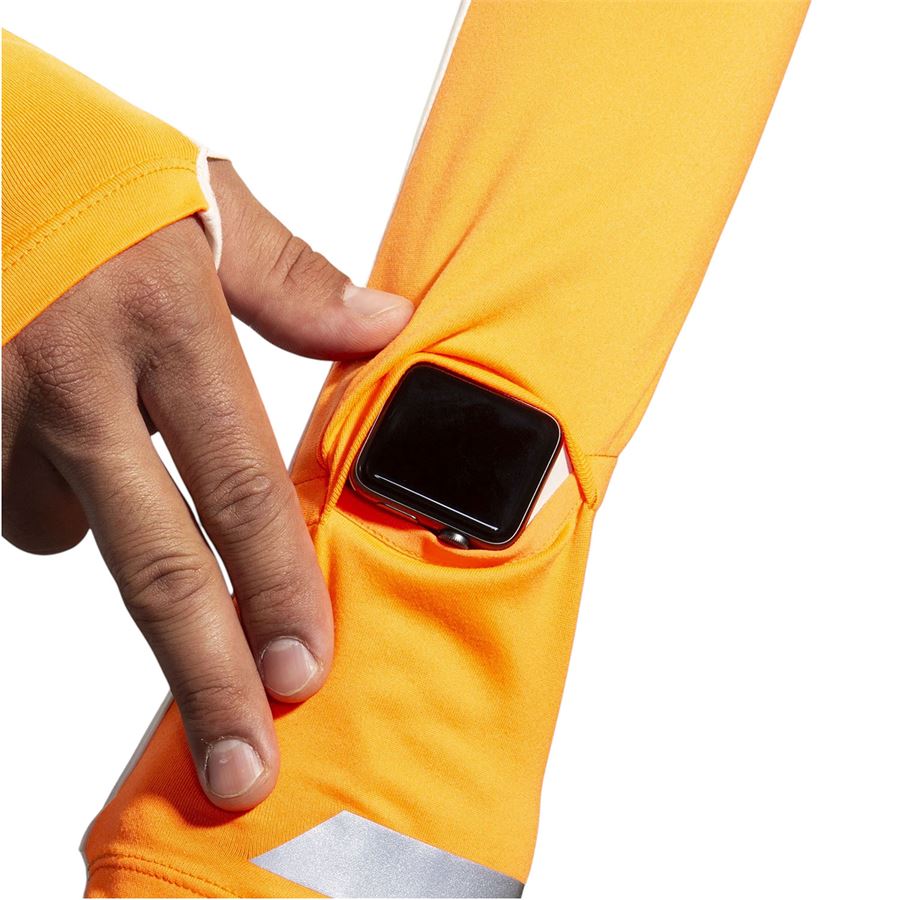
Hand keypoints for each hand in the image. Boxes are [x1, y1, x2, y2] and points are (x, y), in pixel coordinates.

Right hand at [2, 161, 412, 809]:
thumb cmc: (80, 164)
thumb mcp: (199, 200)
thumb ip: (294, 278)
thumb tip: (385, 323)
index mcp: (166, 323)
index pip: (240, 484)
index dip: (274, 586)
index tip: (303, 670)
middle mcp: (76, 382)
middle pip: (154, 562)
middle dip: (203, 676)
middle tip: (240, 764)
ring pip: (54, 530)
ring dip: (90, 514)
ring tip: (100, 435)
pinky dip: (28, 486)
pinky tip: (39, 423)